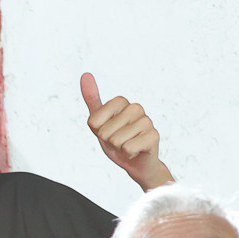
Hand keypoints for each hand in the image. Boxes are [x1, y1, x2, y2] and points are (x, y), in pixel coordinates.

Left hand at [82, 73, 171, 189]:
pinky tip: (136, 151)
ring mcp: (147, 121)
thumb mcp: (99, 122)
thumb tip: (85, 75)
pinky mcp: (154, 136)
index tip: (107, 131)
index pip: (94, 120)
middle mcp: (136, 108)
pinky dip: (128, 154)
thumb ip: (92, 100)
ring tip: (127, 146)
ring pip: (116, 140)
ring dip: (118, 149)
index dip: (97, 131)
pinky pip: (128, 148)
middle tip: (118, 142)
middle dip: (108, 142)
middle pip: (105, 132)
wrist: (135, 162)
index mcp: (122, 102)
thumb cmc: (116, 141)